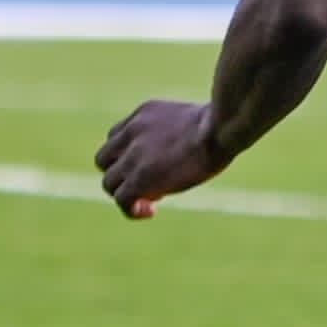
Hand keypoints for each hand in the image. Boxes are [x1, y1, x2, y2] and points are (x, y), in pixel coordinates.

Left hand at [97, 99, 224, 218]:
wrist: (217, 130)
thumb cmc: (220, 124)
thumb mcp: (194, 118)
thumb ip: (182, 130)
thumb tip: (197, 143)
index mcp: (143, 114)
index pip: (116, 137)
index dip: (128, 155)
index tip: (151, 165)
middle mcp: (131, 132)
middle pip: (105, 159)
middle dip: (121, 174)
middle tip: (148, 184)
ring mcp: (132, 155)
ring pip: (109, 182)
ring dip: (125, 193)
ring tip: (148, 202)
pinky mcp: (138, 178)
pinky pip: (121, 199)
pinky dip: (130, 209)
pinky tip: (150, 212)